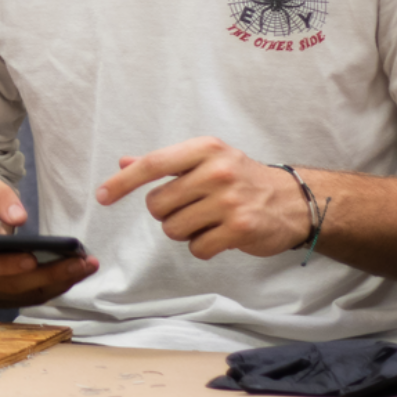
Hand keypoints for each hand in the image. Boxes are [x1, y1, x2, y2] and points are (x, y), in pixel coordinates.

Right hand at [0, 169, 97, 308]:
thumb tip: (20, 217)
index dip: (3, 265)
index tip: (32, 258)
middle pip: (8, 284)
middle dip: (47, 275)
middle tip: (80, 262)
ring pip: (23, 295)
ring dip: (57, 283)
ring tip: (86, 266)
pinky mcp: (0, 297)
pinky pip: (29, 297)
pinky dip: (54, 287)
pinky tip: (75, 273)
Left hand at [95, 137, 309, 259]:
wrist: (294, 201)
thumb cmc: (242, 178)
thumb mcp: (206, 160)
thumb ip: (165, 163)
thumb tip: (123, 163)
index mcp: (204, 149)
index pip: (152, 164)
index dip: (122, 183)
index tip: (102, 196)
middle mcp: (216, 171)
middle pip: (157, 204)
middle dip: (166, 213)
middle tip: (191, 207)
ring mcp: (229, 201)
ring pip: (173, 229)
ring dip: (184, 231)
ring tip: (208, 220)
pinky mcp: (240, 229)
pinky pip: (196, 248)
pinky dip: (202, 247)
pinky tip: (220, 235)